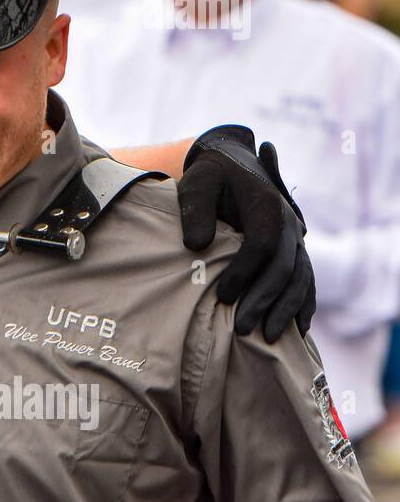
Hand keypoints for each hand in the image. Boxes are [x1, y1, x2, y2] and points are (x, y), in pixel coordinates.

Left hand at [178, 125, 314, 341]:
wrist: (232, 163)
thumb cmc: (209, 177)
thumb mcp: (196, 184)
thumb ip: (195, 210)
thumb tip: (197, 245)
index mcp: (267, 204)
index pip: (262, 244)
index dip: (244, 273)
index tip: (222, 296)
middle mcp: (289, 222)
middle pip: (283, 266)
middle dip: (264, 300)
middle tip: (242, 328)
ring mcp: (296, 236)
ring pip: (299, 277)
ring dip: (285, 309)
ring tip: (266, 337)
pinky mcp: (295, 249)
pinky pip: (306, 278)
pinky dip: (304, 303)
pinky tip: (298, 329)